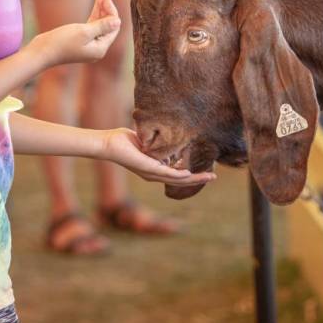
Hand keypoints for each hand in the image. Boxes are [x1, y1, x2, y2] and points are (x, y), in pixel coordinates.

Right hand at [28, 0, 120, 67]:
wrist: (41, 52)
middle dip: (107, 8)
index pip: (113, 28)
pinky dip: (93, 13)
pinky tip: (97, 1)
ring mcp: (89, 44)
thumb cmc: (61, 42)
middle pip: (107, 25)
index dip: (111, 12)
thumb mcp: (84, 32)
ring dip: (100, 8)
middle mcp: (97, 48)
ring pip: (99, 23)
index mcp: (100, 48)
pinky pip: (91, 25)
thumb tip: (118, 21)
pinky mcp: (80, 40)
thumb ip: (102, 26)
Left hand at [100, 128, 216, 186]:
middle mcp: (153, 175)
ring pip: (176, 180)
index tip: (205, 173)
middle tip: (213, 177)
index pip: (177, 176)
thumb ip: (158, 146)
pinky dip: (178, 175)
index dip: (192, 176)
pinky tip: (188, 174)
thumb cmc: (124, 141)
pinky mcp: (147, 168)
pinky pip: (165, 173)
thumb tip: (170, 142)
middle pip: (180, 181)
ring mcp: (151, 173)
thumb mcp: (147, 143)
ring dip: (193, 179)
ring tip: (208, 177)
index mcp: (154, 169)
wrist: (109, 144)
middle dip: (198, 180)